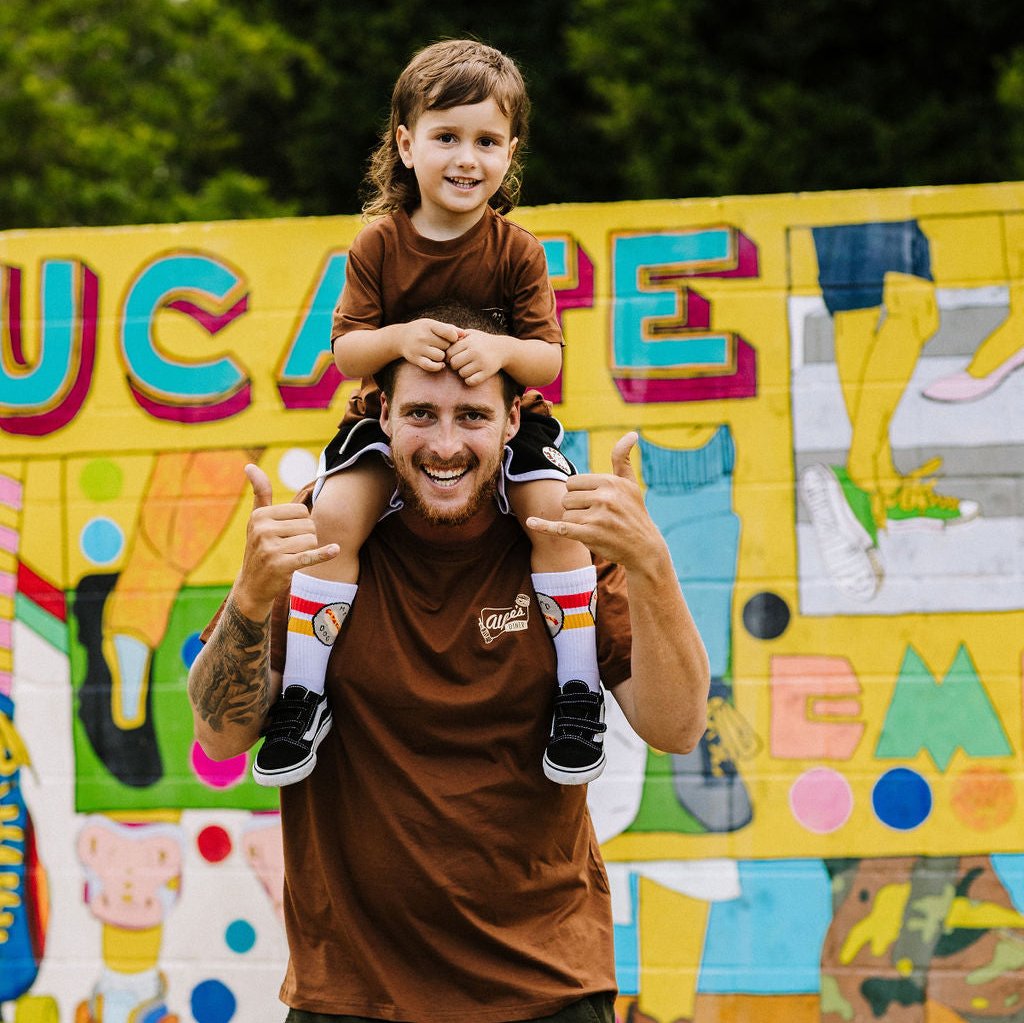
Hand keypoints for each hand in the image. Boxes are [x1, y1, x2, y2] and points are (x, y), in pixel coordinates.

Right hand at [235, 465, 338, 615]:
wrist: (252, 585)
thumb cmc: (260, 547)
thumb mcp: (257, 520)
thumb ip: (260, 493)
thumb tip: (249, 465)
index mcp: (259, 516)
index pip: (301, 510)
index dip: (301, 522)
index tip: (287, 534)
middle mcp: (262, 531)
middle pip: (308, 525)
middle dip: (306, 536)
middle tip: (290, 548)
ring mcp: (271, 549)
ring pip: (311, 540)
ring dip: (309, 549)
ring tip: (292, 556)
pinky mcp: (281, 566)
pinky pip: (309, 556)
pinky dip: (324, 554)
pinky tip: (335, 550)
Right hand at [398, 319, 461, 372]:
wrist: (400, 338)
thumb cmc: (422, 330)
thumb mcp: (433, 325)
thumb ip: (450, 329)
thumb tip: (465, 334)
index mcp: (429, 325)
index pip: (449, 333)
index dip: (454, 337)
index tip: (452, 339)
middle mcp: (423, 336)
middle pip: (446, 346)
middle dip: (448, 347)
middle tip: (444, 347)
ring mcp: (418, 348)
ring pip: (441, 356)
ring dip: (443, 357)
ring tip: (440, 354)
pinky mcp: (415, 359)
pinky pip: (431, 366)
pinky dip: (438, 366)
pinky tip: (440, 364)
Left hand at [446, 329, 509, 385]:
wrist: (503, 349)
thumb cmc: (482, 341)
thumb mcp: (471, 334)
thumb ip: (457, 335)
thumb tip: (441, 340)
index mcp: (469, 342)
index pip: (449, 353)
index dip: (449, 356)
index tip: (454, 356)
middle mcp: (475, 351)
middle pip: (454, 364)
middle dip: (455, 365)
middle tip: (460, 363)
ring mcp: (482, 363)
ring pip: (462, 373)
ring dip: (463, 373)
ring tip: (468, 368)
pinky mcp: (487, 373)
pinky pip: (470, 381)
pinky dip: (469, 380)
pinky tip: (472, 375)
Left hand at [526, 433, 665, 569]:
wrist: (644, 548)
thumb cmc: (634, 513)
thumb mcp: (630, 484)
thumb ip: (623, 458)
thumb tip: (631, 433)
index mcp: (609, 482)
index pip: (572, 482)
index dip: (578, 493)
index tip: (594, 502)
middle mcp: (604, 497)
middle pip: (566, 498)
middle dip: (575, 508)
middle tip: (595, 517)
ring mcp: (597, 517)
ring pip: (565, 515)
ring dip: (575, 523)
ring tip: (595, 528)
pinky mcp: (590, 535)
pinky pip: (561, 527)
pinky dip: (544, 526)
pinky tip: (531, 522)